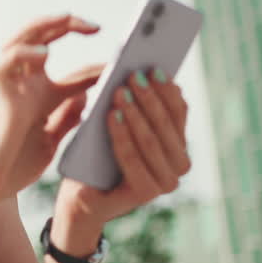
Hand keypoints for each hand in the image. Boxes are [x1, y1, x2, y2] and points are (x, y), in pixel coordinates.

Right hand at [0, 13, 104, 204]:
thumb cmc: (16, 161)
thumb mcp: (52, 135)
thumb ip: (67, 114)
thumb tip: (90, 95)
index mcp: (34, 86)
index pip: (53, 47)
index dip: (78, 38)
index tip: (106, 37)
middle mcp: (20, 80)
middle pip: (36, 35)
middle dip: (63, 23)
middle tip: (93, 25)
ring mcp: (10, 87)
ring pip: (17, 40)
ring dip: (40, 27)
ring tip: (66, 19)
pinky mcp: (3, 100)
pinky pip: (4, 66)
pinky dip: (22, 54)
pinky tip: (45, 53)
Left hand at [56, 68, 191, 225]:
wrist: (82, 196)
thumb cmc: (99, 154)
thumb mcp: (118, 124)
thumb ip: (134, 104)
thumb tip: (144, 71)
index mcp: (178, 143)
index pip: (178, 110)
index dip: (166, 88)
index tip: (152, 66)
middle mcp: (179, 163)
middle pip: (165, 124)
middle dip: (149, 97)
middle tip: (133, 75)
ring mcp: (166, 181)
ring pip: (150, 140)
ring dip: (135, 113)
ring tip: (119, 92)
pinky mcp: (147, 193)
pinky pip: (132, 158)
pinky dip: (122, 135)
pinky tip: (111, 116)